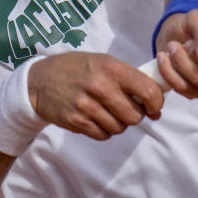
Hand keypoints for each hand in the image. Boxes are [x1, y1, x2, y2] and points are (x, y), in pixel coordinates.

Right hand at [28, 52, 164, 140]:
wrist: (40, 80)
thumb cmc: (78, 69)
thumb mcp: (104, 62)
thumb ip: (129, 78)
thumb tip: (156, 103)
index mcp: (111, 68)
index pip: (148, 91)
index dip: (156, 103)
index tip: (154, 106)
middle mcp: (100, 86)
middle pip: (135, 116)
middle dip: (136, 115)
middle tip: (127, 108)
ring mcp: (87, 106)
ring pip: (119, 128)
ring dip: (118, 123)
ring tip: (107, 111)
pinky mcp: (76, 121)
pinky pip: (103, 134)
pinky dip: (103, 130)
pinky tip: (95, 117)